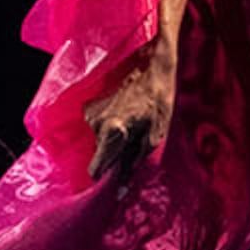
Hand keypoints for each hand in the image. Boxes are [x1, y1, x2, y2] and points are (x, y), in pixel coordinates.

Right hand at [83, 43, 179, 178]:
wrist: (150, 64)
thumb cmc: (158, 99)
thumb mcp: (154, 135)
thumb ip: (135, 160)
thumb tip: (123, 185)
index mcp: (111, 133)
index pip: (95, 169)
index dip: (105, 179)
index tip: (115, 184)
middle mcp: (96, 125)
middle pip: (100, 154)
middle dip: (114, 157)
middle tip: (134, 149)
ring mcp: (91, 114)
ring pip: (101, 140)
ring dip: (114, 140)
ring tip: (134, 127)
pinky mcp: (91, 106)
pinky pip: (100, 126)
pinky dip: (111, 127)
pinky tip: (126, 116)